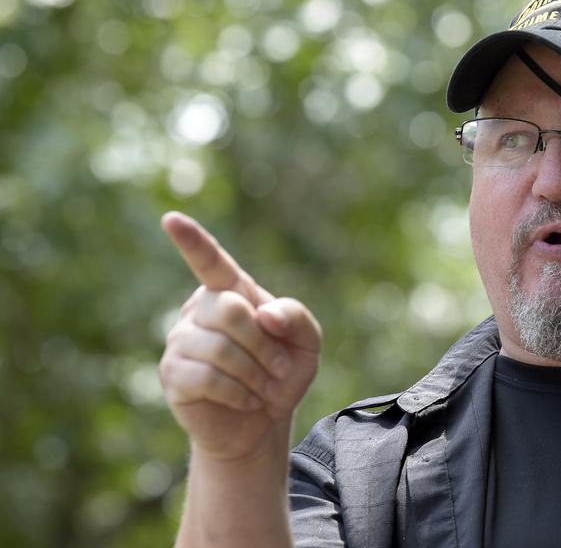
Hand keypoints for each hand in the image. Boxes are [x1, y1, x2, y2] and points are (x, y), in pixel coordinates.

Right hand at [158, 211, 320, 461]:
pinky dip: (237, 392)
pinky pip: (206, 377)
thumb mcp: (307, 343)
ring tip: (264, 388)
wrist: (262, 422)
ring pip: (219, 348)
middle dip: (263, 344)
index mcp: (231, 292)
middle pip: (229, 310)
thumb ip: (296, 317)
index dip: (192, 241)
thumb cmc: (282, 373)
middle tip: (279, 369)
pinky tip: (246, 399)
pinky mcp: (173, 373)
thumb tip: (265, 314)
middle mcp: (200, 310)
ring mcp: (181, 341)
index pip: (209, 261)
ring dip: (254, 373)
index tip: (171, 219)